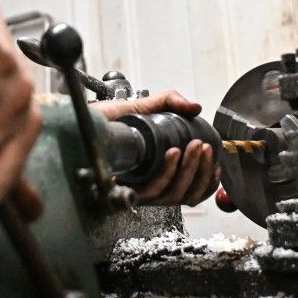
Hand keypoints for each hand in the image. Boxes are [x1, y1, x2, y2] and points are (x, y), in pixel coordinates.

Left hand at [95, 90, 219, 206]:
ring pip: (173, 195)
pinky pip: (153, 190)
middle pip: (187, 195)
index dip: (209, 182)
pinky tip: (173, 153)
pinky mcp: (124, 190)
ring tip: (193, 146)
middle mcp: (149, 188)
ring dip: (190, 171)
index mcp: (158, 175)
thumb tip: (195, 107)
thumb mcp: (143, 106)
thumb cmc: (107, 121)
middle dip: (202, 171)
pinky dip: (168, 173)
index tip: (216, 164)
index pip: (192, 191)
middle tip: (203, 146)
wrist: (81, 120)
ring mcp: (137, 191)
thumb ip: (170, 102)